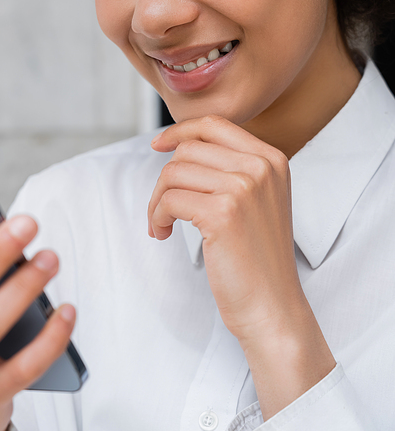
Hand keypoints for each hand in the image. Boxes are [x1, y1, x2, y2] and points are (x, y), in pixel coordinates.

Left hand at [149, 115, 334, 417]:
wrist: (273, 306)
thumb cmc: (257, 257)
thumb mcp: (258, 199)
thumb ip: (232, 168)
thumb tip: (181, 145)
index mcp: (272, 159)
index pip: (215, 124)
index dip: (180, 131)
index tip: (157, 145)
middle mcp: (261, 167)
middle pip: (188, 149)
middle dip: (165, 178)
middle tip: (163, 209)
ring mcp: (244, 189)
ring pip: (174, 172)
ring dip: (157, 200)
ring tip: (162, 224)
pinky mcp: (223, 214)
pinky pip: (170, 199)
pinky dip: (157, 216)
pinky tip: (163, 233)